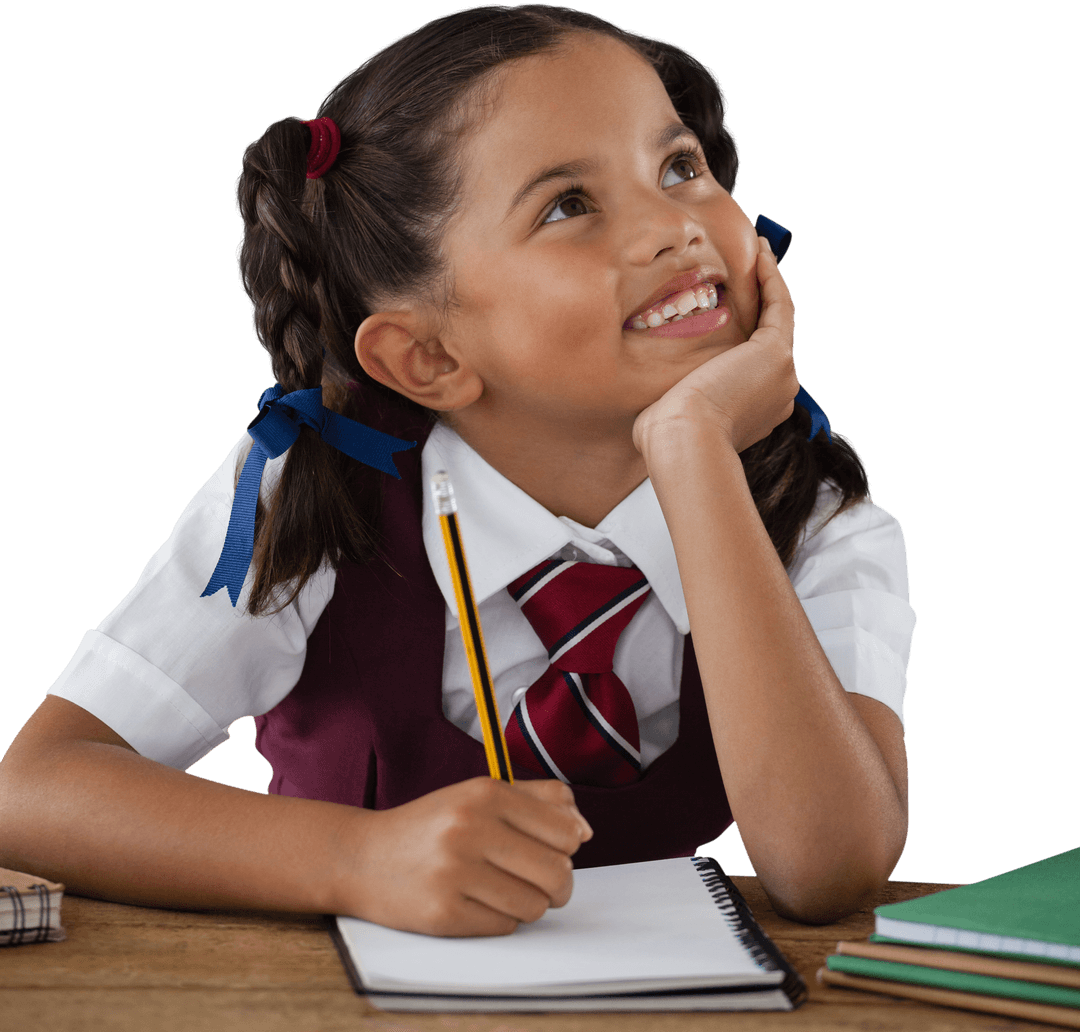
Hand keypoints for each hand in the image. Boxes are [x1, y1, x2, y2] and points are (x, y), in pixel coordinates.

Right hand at [334, 777, 592, 935]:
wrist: (361, 856)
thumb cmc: (432, 825)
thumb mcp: (479, 794)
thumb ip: (538, 800)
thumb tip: (584, 830)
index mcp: (485, 793)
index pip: (566, 831)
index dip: (567, 847)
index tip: (550, 849)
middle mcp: (469, 828)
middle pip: (557, 873)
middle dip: (557, 883)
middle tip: (538, 880)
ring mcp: (454, 872)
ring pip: (535, 905)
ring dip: (527, 902)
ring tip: (501, 888)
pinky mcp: (443, 914)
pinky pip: (505, 926)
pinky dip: (499, 918)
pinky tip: (475, 901)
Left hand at [633, 236, 799, 455]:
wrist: (686, 442)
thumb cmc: (670, 439)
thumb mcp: (672, 418)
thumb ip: (676, 404)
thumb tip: (658, 405)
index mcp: (755, 412)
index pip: (753, 366)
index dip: (744, 333)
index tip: (731, 306)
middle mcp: (776, 393)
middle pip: (769, 339)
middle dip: (761, 302)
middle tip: (749, 267)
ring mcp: (782, 374)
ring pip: (779, 319)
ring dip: (770, 283)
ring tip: (759, 251)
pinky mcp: (777, 353)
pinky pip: (780, 306)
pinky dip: (772, 279)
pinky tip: (761, 254)